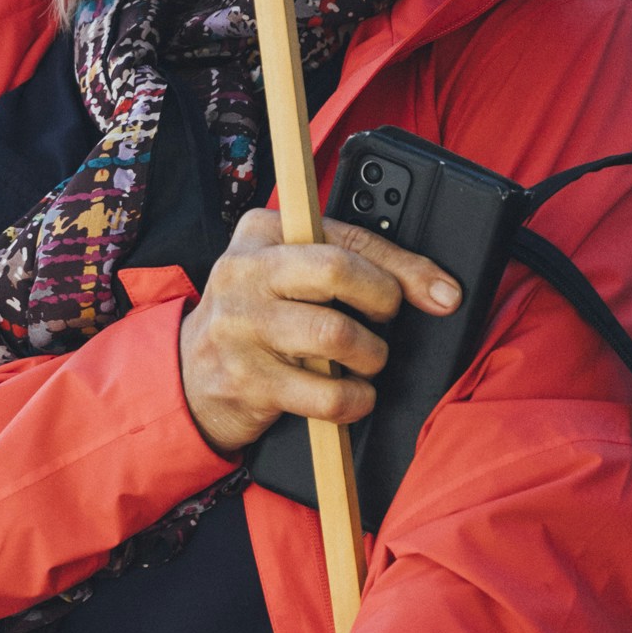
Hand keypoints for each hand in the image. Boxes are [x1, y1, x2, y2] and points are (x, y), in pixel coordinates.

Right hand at [178, 208, 461, 456]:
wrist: (190, 375)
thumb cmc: (259, 318)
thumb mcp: (295, 276)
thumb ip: (361, 267)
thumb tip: (441, 291)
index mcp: (261, 232)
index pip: (347, 238)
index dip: (403, 267)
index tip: (441, 292)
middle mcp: (244, 271)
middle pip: (337, 270)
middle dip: (382, 300)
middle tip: (385, 324)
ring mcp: (240, 326)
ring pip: (335, 334)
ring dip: (370, 356)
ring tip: (366, 362)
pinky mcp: (246, 379)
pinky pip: (325, 394)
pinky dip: (355, 400)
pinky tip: (352, 396)